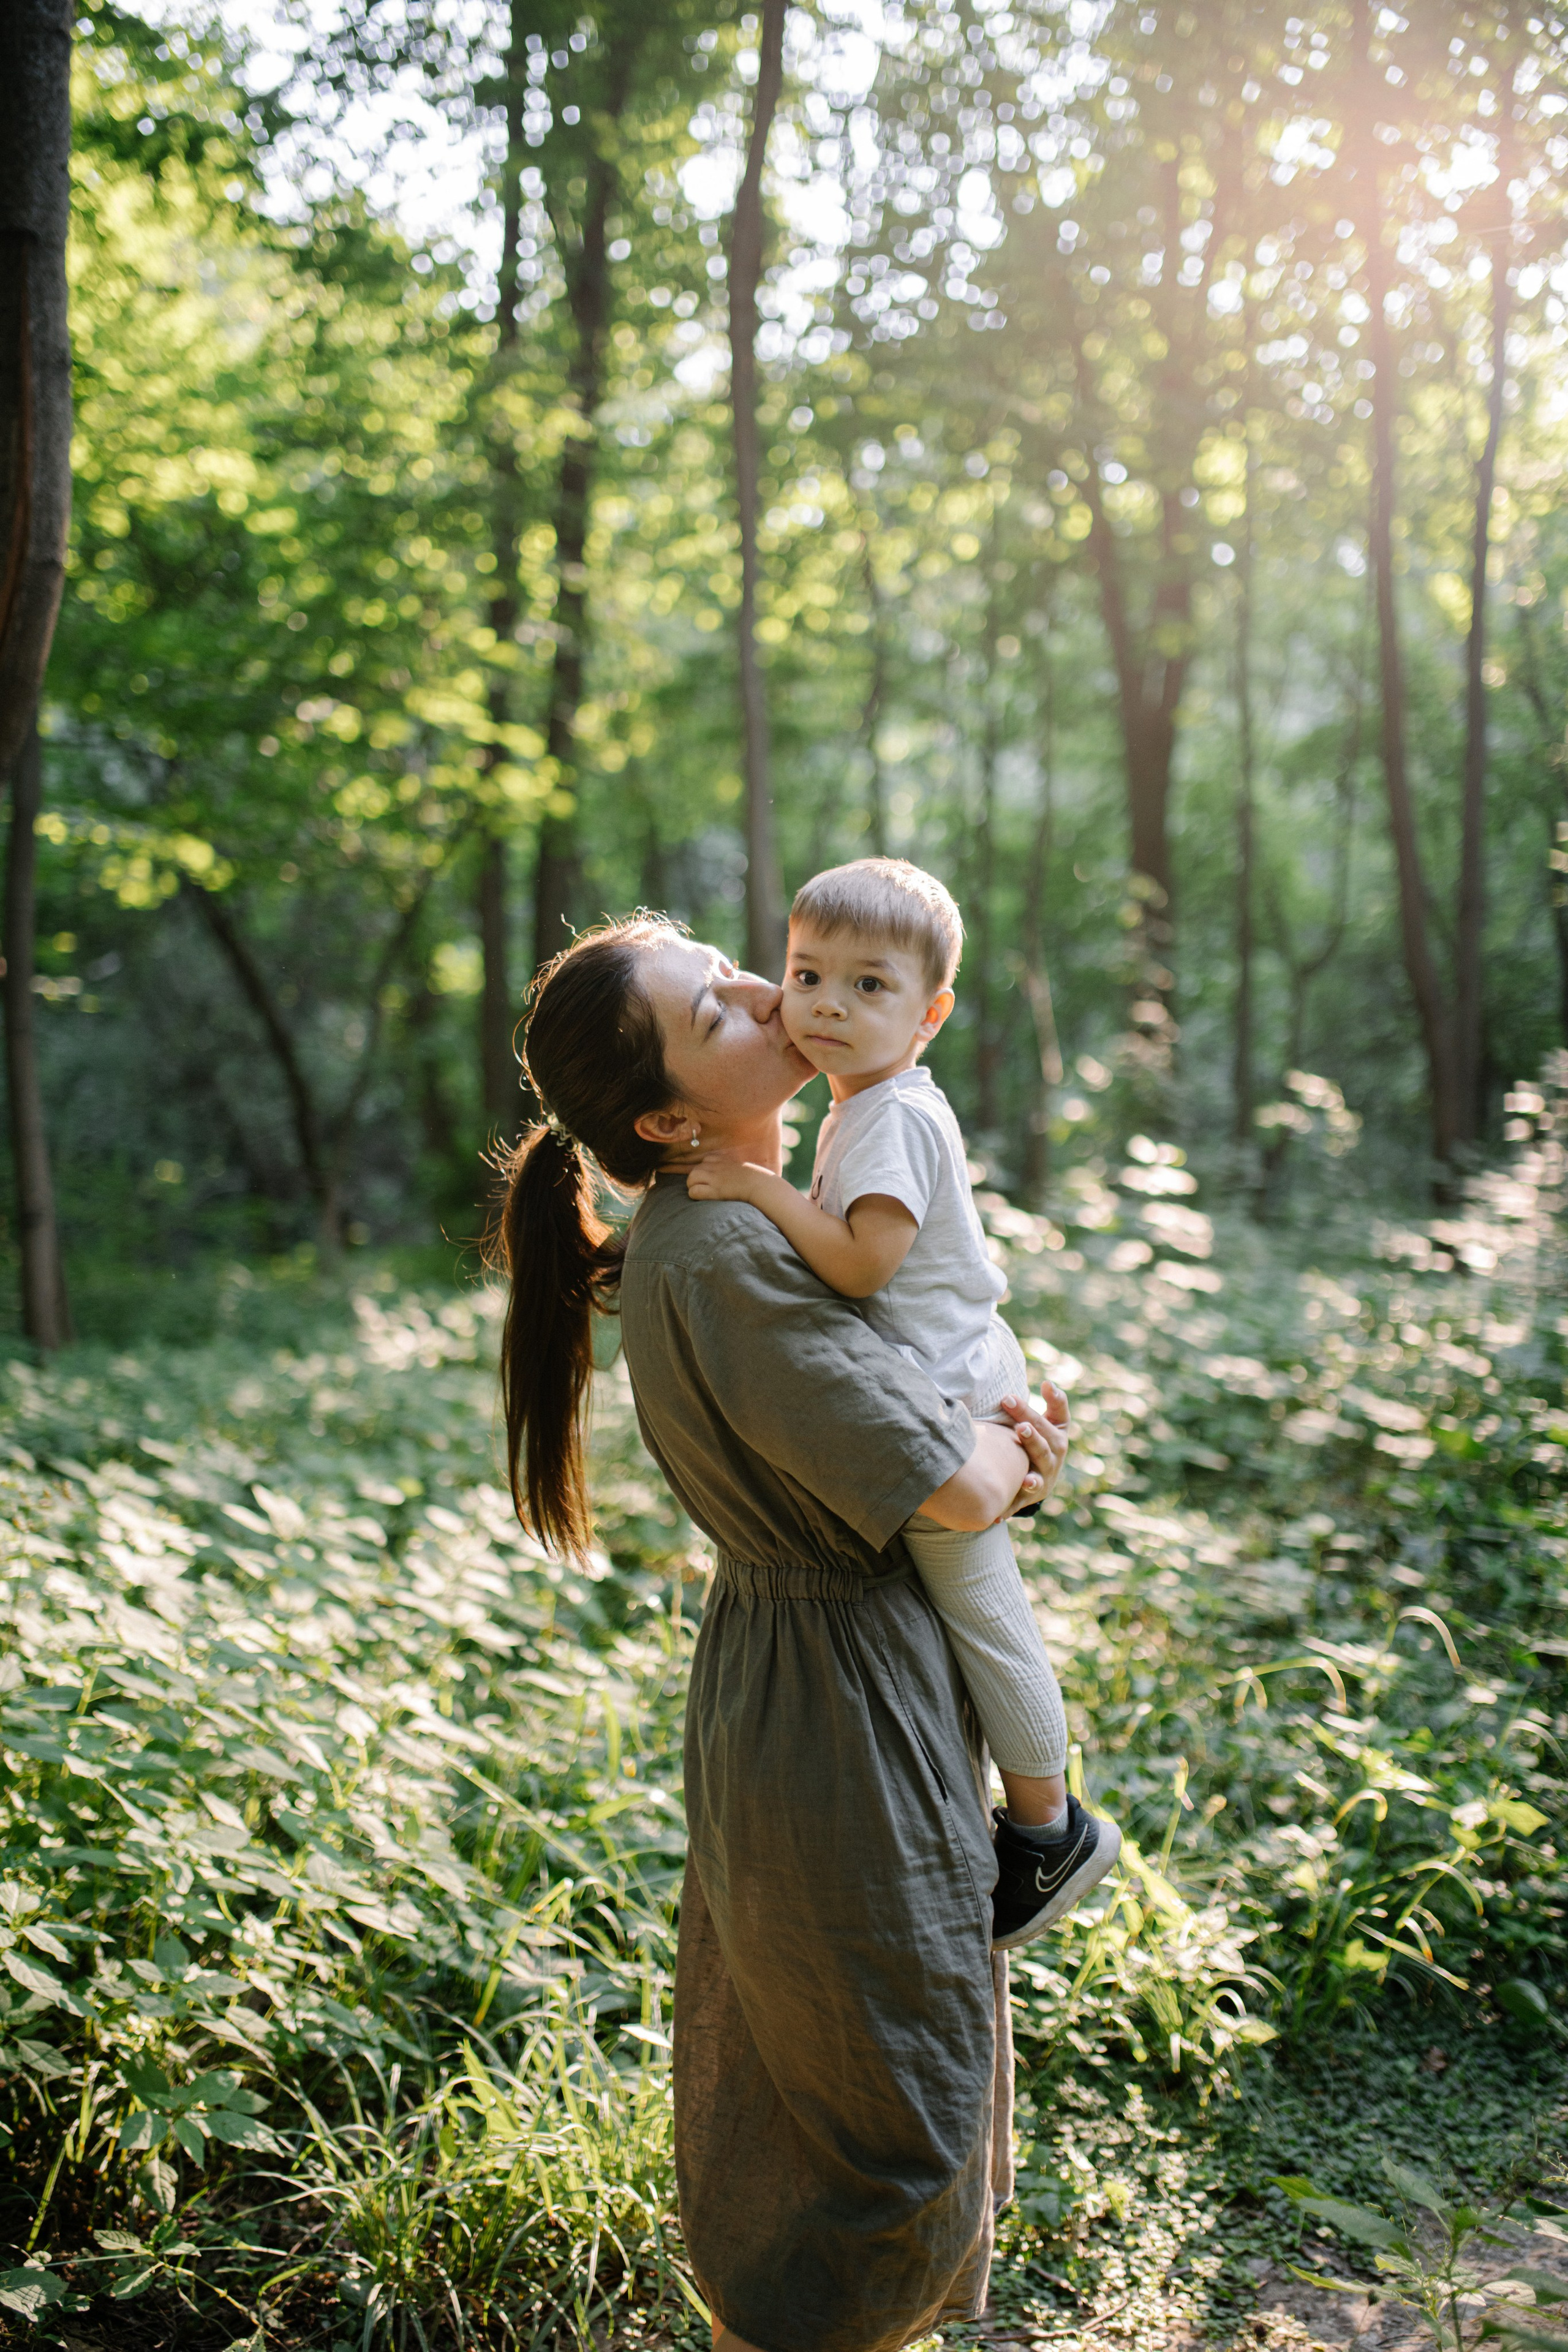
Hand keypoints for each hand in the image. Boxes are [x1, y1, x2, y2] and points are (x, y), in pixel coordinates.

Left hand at [686, 1152, 765, 1202]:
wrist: (761, 1184)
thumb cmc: (757, 1178)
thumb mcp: (744, 1167)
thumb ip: (736, 1169)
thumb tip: (735, 1175)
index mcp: (723, 1160)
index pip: (705, 1160)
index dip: (705, 1170)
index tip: (711, 1178)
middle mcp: (716, 1167)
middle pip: (695, 1169)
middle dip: (695, 1178)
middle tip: (702, 1187)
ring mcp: (714, 1178)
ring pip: (691, 1178)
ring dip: (692, 1186)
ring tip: (699, 1192)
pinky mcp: (715, 1190)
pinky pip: (694, 1191)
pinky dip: (695, 1195)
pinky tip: (702, 1198)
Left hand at [995, 1382, 1069, 1515]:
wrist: (1039, 1475)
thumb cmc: (1039, 1438)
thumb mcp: (1048, 1421)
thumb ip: (1052, 1402)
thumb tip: (1048, 1383)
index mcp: (1059, 1436)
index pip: (1058, 1417)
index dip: (1053, 1402)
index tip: (1043, 1384)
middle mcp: (1055, 1459)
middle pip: (1044, 1446)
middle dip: (1032, 1435)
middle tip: (1020, 1426)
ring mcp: (1044, 1479)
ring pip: (1038, 1476)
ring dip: (1030, 1474)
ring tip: (1023, 1474)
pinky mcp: (1028, 1497)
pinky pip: (1018, 1502)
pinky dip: (1009, 1508)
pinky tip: (998, 1514)